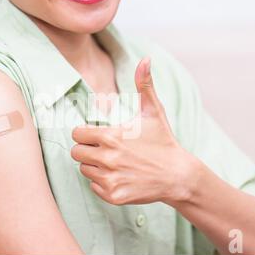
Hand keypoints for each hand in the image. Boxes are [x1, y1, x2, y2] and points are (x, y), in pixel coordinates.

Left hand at [71, 58, 201, 205]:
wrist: (178, 175)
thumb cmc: (163, 141)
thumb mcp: (154, 112)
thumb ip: (144, 85)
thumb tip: (145, 59)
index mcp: (111, 136)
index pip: (77, 134)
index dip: (86, 134)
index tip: (97, 136)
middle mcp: (107, 157)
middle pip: (76, 153)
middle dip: (87, 150)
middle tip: (105, 150)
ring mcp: (110, 178)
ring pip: (85, 170)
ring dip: (95, 166)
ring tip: (116, 163)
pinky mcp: (113, 195)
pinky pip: (93, 187)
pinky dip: (102, 183)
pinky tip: (119, 177)